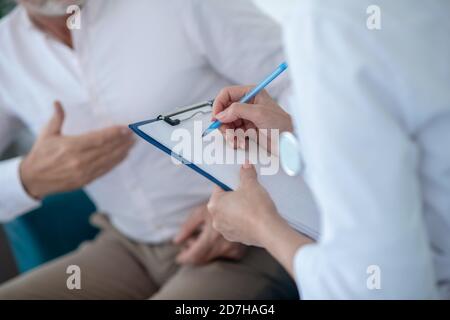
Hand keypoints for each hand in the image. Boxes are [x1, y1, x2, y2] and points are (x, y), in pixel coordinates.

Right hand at [20, 101, 134, 198]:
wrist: (32, 179)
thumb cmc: (40, 155)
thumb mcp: (47, 134)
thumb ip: (57, 118)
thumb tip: (58, 103)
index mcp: (70, 146)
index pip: (98, 138)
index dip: (114, 133)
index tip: (125, 128)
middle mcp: (79, 160)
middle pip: (107, 149)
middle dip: (122, 141)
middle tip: (134, 135)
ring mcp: (83, 172)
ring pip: (108, 160)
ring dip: (122, 152)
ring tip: (132, 144)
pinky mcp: (85, 180)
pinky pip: (104, 171)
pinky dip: (115, 163)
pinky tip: (123, 156)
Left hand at [173, 203, 246, 264]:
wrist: (243, 202)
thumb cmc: (220, 203)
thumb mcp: (200, 212)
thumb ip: (187, 228)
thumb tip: (176, 242)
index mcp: (211, 237)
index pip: (195, 256)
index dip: (185, 258)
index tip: (179, 258)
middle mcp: (223, 246)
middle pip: (202, 259)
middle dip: (193, 253)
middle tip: (190, 241)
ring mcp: (232, 250)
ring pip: (212, 257)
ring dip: (204, 251)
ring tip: (202, 237)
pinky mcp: (239, 250)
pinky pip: (224, 256)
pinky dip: (217, 251)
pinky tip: (216, 240)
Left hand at [207, 163, 282, 246]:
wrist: (269, 231)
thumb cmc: (256, 207)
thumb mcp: (251, 184)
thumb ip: (246, 173)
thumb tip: (245, 165)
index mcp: (214, 204)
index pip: (219, 186)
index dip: (231, 181)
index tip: (240, 180)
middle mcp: (216, 219)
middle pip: (224, 201)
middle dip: (235, 195)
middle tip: (248, 191)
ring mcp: (225, 230)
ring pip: (231, 214)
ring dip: (239, 208)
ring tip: (253, 204)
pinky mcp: (236, 238)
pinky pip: (238, 224)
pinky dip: (244, 220)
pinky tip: (255, 216)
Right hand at [212, 86, 292, 148]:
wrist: (290, 142)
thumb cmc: (281, 125)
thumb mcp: (259, 113)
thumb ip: (238, 110)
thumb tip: (221, 114)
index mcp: (251, 93)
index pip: (227, 94)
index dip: (219, 105)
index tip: (216, 117)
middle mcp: (247, 104)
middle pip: (224, 110)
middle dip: (223, 123)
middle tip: (226, 132)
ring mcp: (246, 117)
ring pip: (227, 123)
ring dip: (228, 133)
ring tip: (235, 141)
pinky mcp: (247, 129)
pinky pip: (232, 133)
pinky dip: (233, 139)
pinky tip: (240, 143)